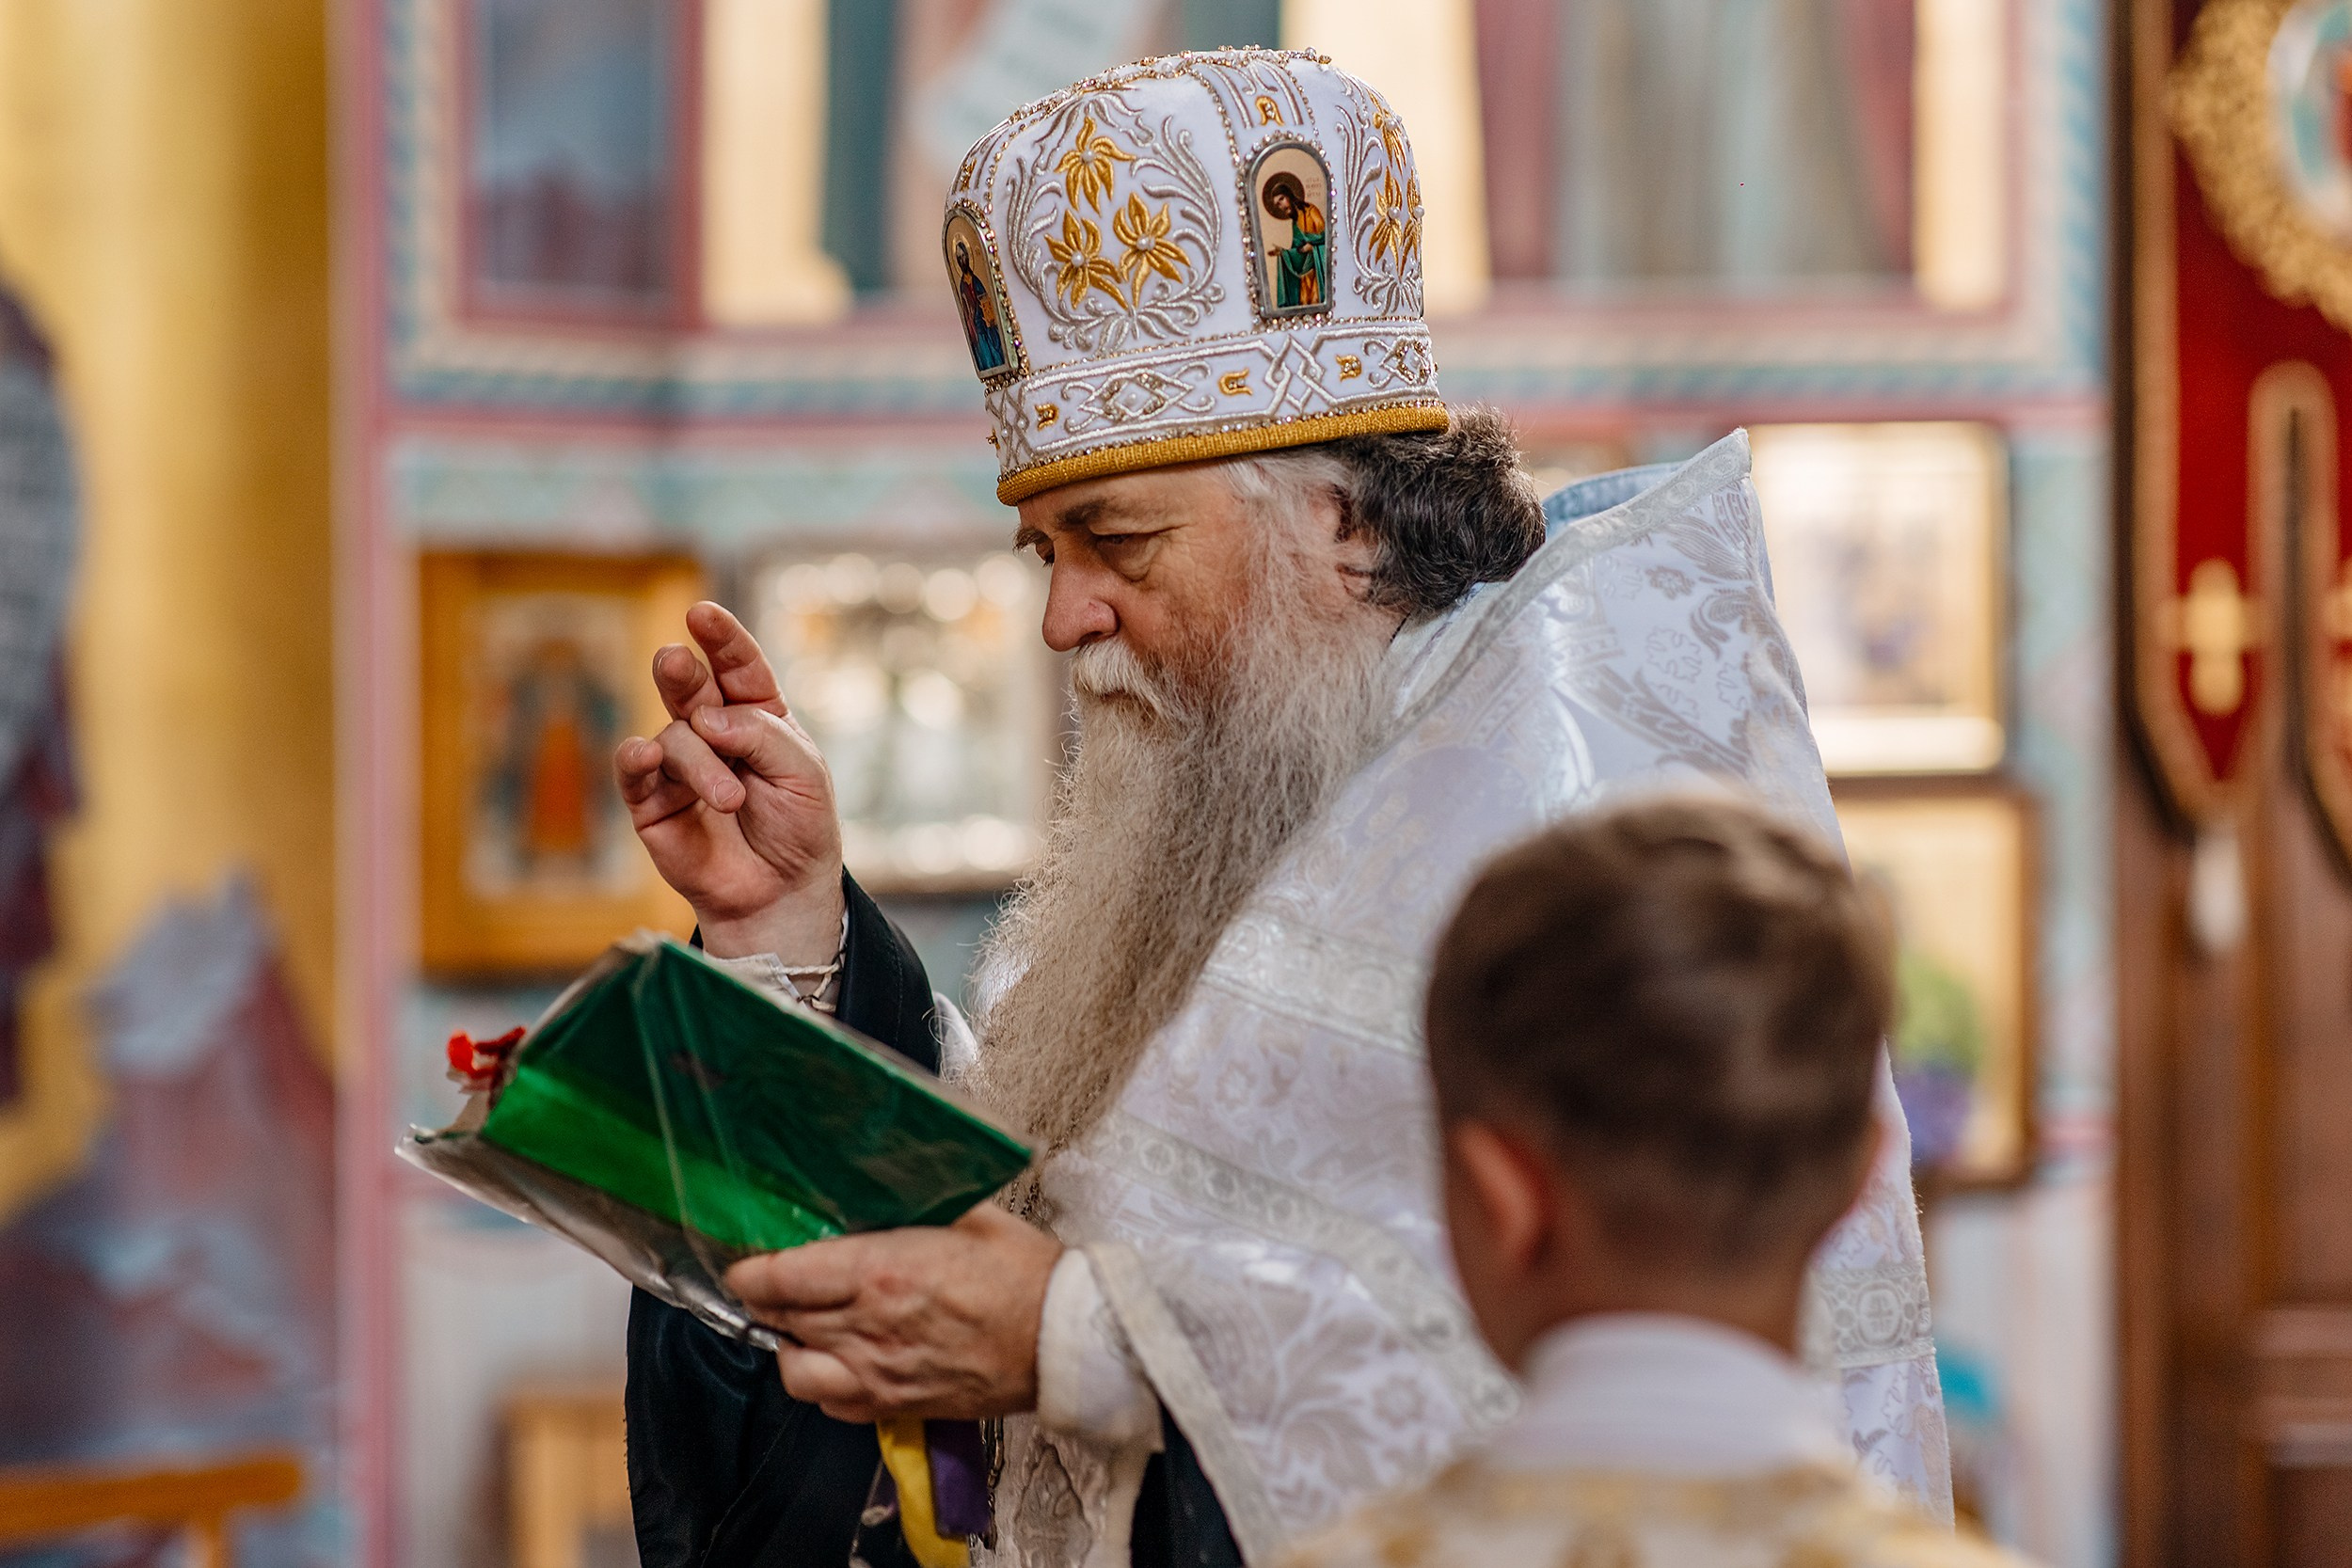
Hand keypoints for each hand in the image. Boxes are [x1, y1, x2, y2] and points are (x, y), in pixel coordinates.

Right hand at [614, 602, 843, 961]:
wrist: (781, 893)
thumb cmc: (799, 827)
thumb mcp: (804, 774)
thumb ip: (762, 736)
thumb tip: (706, 718)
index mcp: (756, 714)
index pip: (738, 666)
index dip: (721, 638)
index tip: (702, 612)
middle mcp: (713, 731)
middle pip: (690, 685)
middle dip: (681, 669)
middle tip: (676, 659)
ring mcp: (679, 765)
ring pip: (674, 737)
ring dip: (702, 764)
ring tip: (732, 799)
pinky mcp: (651, 802)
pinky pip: (633, 771)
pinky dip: (636, 760)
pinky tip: (645, 758)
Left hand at [725, 1205, 1062, 1422]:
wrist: (1065, 1341)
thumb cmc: (1025, 1274)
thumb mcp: (970, 1213)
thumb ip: (913, 1203)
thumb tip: (874, 1186)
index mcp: (879, 1272)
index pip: (780, 1276)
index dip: (751, 1268)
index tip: (748, 1256)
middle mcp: (866, 1328)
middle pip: (779, 1318)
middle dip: (764, 1297)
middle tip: (772, 1277)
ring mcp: (877, 1375)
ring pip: (794, 1369)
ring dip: (787, 1342)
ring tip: (801, 1321)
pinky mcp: (895, 1407)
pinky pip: (830, 1404)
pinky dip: (820, 1382)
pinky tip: (835, 1359)